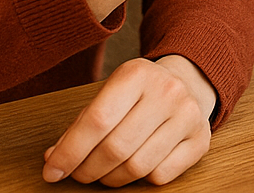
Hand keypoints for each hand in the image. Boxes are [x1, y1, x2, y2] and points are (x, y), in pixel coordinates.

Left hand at [42, 55, 214, 185]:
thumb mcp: (110, 94)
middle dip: (87, 170)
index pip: (96, 120)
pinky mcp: (200, 139)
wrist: (188, 83)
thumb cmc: (140, 92)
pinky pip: (160, 175)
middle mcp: (166, 91)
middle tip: (78, 174)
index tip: (52, 171)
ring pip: (137, 166)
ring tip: (104, 172)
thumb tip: (54, 159)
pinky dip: (140, 180)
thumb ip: (82, 124)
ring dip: (111, 179)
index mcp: (137, 74)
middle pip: (115, 148)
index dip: (70, 152)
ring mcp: (188, 115)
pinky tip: (135, 165)